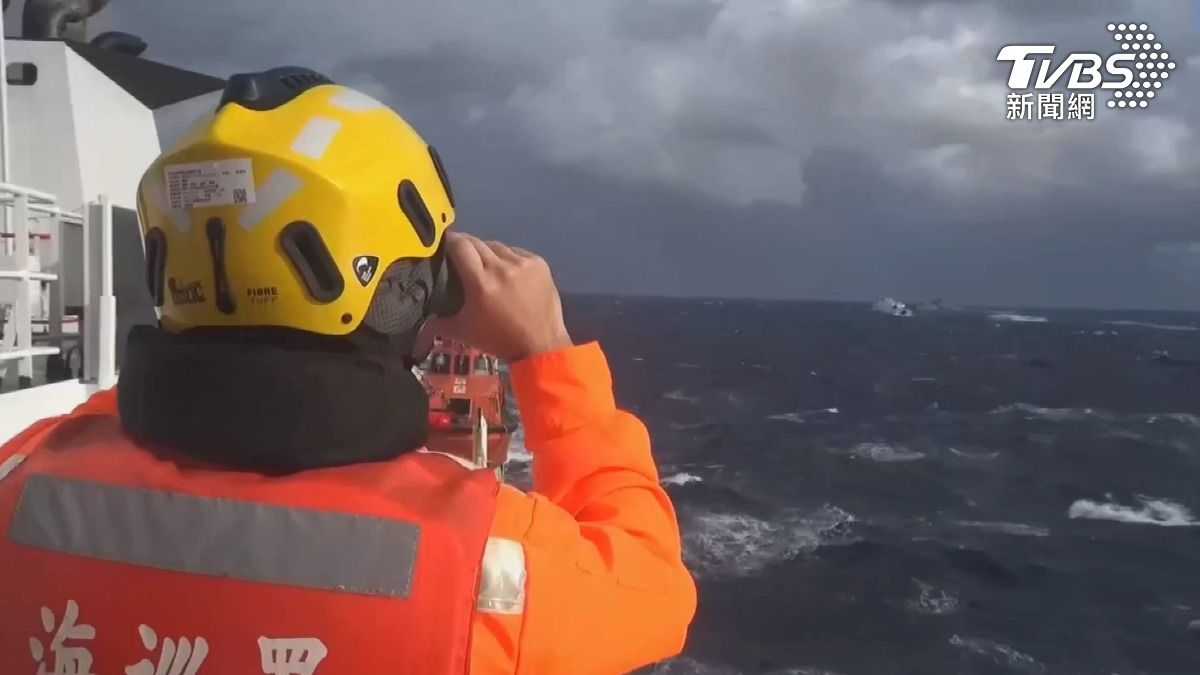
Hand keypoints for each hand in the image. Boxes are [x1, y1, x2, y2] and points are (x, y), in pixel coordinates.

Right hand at [424, 233, 571, 362]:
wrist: (540, 346)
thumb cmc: (499, 340)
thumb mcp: (463, 332)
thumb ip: (436, 324)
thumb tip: (418, 324)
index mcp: (481, 282)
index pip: (461, 246)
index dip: (450, 241)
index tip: (443, 244)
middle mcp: (502, 267)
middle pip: (477, 243)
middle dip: (466, 245)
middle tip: (460, 255)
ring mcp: (523, 263)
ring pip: (497, 246)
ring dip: (487, 252)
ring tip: (484, 264)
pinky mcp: (539, 264)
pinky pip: (516, 252)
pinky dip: (508, 258)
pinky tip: (506, 271)